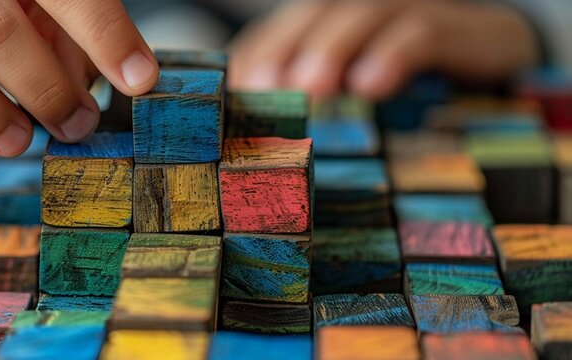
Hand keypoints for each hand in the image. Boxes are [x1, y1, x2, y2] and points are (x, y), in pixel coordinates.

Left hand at [229, 0, 538, 99]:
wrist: (501, 68)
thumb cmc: (411, 95)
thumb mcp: (354, 109)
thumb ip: (315, 112)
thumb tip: (261, 147)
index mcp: (330, 27)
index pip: (281, 34)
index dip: (258, 58)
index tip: (239, 95)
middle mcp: (363, 12)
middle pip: (312, 15)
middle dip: (284, 51)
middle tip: (267, 90)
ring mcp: (407, 14)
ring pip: (359, 13)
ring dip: (331, 49)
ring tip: (312, 90)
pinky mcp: (455, 27)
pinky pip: (421, 31)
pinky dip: (393, 55)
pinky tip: (373, 86)